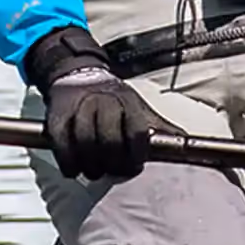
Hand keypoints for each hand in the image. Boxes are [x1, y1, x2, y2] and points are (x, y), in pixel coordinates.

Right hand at [25, 28, 167, 180]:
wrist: (76, 73)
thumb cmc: (113, 98)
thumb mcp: (139, 107)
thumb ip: (160, 126)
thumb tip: (188, 142)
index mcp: (128, 102)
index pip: (136, 133)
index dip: (135, 155)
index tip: (134, 166)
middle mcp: (104, 103)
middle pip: (109, 141)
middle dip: (113, 163)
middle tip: (113, 172)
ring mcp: (79, 109)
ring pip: (85, 144)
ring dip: (91, 166)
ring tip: (95, 172)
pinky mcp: (57, 118)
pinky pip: (62, 145)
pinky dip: (68, 163)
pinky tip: (74, 169)